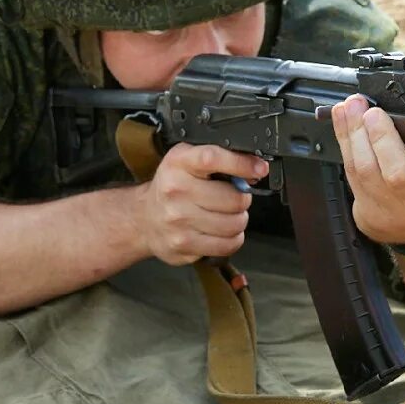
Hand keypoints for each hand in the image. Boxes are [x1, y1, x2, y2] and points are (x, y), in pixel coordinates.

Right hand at [135, 143, 265, 265]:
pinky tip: (221, 231)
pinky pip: (227, 245)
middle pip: (234, 199)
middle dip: (242, 199)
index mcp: (179, 163)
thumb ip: (221, 160)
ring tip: (225, 215)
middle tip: (232, 198)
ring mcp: (179, 220)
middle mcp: (176, 190)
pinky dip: (232, 239)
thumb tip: (256, 169)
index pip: (213, 158)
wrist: (144, 218)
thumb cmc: (173, 187)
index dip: (242, 164)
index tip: (259, 169)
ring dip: (238, 220)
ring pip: (235, 223)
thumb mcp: (189, 161)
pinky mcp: (183, 245)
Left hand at [331, 95, 404, 244]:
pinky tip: (341, 120)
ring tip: (347, 106)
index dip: (385, 146)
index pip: (401, 176)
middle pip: (371, 169)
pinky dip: (342, 143)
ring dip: (348, 134)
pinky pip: (346, 174)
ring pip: (355, 170)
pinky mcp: (359, 207)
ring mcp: (376, 208)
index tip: (379, 114)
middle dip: (361, 132)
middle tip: (358, 103)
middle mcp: (398, 206)